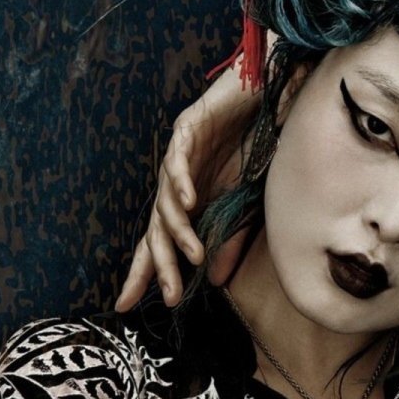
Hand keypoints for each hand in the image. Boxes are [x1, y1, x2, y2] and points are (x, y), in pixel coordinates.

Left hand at [114, 49, 261, 311]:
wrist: (271, 92)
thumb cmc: (261, 143)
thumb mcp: (248, 203)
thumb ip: (230, 239)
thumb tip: (213, 281)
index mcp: (190, 198)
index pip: (160, 240)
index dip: (144, 271)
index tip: (127, 306)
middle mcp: (176, 179)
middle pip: (157, 228)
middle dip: (158, 264)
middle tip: (166, 295)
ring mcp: (179, 153)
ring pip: (167, 200)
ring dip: (180, 229)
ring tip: (191, 253)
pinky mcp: (188, 126)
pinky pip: (178, 158)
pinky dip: (181, 180)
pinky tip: (188, 202)